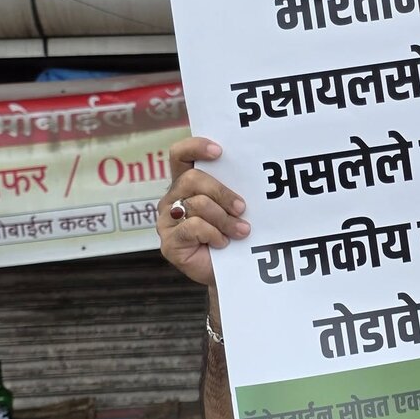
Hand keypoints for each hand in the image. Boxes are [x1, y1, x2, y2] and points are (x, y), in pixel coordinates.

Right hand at [158, 137, 250, 288]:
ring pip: (197, 204)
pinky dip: (214, 234)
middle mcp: (172, 199)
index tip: (219, 151)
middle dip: (222, 192)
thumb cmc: (234, 234)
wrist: (232, 270)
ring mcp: (167, 221)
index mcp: (186, 184)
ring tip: (241, 231)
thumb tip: (252, 174)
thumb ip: (232, 188)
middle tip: (242, 208)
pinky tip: (222, 243)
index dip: (195, 147)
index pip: (180, 155)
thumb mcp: (233, 207)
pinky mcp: (169, 243)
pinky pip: (193, 226)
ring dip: (224, 219)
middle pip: (192, 179)